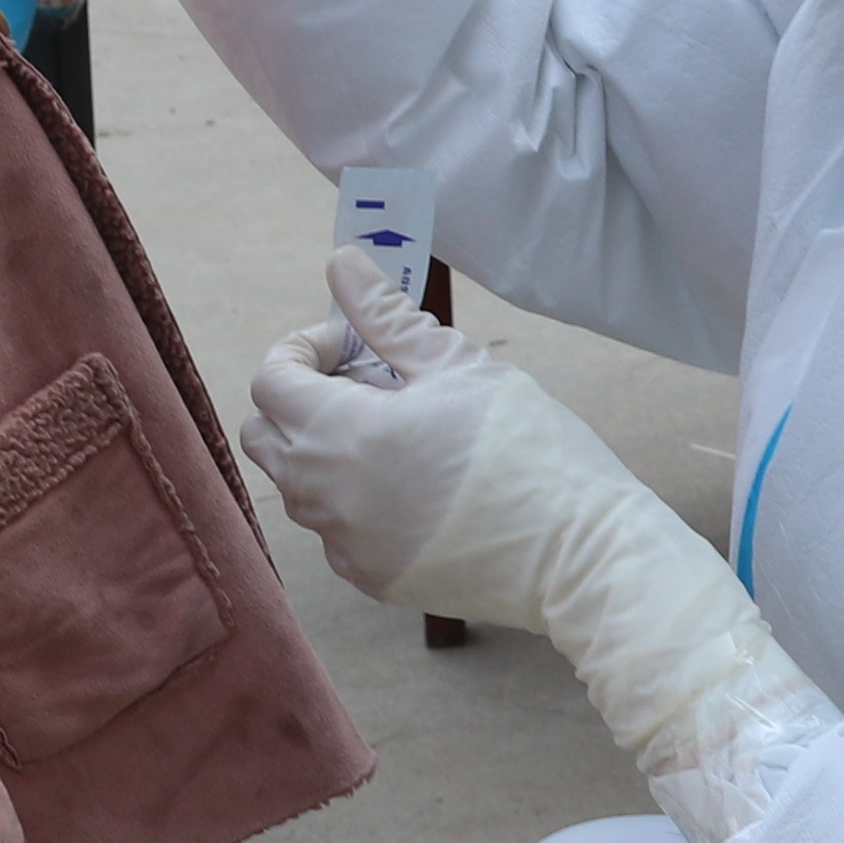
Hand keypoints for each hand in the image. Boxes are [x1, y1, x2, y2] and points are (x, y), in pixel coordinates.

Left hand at [246, 246, 571, 619]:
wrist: (578, 553)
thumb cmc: (524, 447)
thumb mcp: (455, 364)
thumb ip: (384, 315)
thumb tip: (341, 264)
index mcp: (339, 433)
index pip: (270, 379)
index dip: (304, 348)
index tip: (353, 345)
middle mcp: (325, 497)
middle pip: (265, 435)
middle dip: (300, 398)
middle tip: (370, 383)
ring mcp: (345, 546)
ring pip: (299, 485)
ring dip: (327, 447)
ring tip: (404, 432)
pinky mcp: (372, 578)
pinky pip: (336, 530)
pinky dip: (356, 499)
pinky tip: (419, 485)